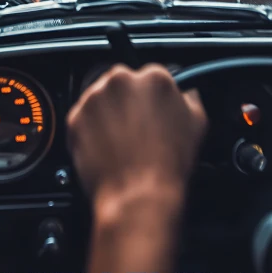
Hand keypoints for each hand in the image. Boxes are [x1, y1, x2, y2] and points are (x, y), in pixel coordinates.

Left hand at [66, 63, 207, 210]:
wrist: (138, 197)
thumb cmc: (168, 166)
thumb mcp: (197, 124)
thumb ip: (189, 97)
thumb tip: (185, 92)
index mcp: (154, 77)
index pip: (150, 75)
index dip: (151, 97)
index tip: (151, 111)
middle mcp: (121, 80)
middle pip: (122, 83)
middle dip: (127, 102)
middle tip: (136, 129)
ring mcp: (94, 97)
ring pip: (101, 99)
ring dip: (108, 114)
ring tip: (121, 143)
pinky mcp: (74, 117)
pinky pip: (83, 119)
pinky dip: (90, 130)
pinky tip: (106, 149)